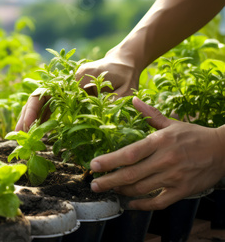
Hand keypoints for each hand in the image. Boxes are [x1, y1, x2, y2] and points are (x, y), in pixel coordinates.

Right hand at [15, 47, 140, 131]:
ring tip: (22, 136)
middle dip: (26, 116)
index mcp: (75, 78)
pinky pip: (49, 106)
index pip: (47, 93)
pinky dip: (41, 118)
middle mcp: (65, 81)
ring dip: (30, 118)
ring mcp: (65, 87)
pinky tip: (37, 131)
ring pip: (41, 101)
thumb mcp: (125, 89)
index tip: (29, 126)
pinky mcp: (67, 94)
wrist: (124, 62)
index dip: (35, 110)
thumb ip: (112, 103)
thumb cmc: (126, 75)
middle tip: (17, 135)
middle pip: (38, 97)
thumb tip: (100, 121)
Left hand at [90, 97, 224, 209]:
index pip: (128, 154)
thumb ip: (150, 115)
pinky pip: (158, 202)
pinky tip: (130, 203)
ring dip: (122, 191)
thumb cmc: (194, 135)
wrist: (224, 150)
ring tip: (110, 190)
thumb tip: (133, 100)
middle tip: (94, 185)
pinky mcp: (182, 191)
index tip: (93, 166)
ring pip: (141, 189)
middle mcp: (165, 160)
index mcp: (159, 142)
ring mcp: (174, 177)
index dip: (109, 161)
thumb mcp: (171, 123)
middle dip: (108, 181)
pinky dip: (142, 205)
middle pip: (130, 174)